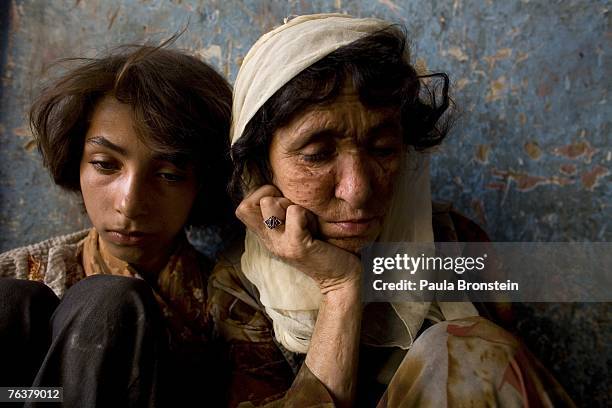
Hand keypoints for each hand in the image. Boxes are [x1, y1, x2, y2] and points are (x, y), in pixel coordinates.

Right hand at [235, 185, 361, 292]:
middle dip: (274, 197)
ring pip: (270, 203)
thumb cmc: (324, 248)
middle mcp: (269, 241)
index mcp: (267, 236)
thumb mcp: (297, 229)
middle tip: (296, 213)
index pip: (242, 207)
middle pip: (247, 205)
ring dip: (292, 204)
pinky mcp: (297, 247)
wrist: (341, 280)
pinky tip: (315, 228)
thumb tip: (282, 186)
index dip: (260, 196)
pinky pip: (295, 213)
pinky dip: (307, 214)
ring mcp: (281, 245)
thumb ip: (285, 213)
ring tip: (307, 221)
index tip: (284, 204)